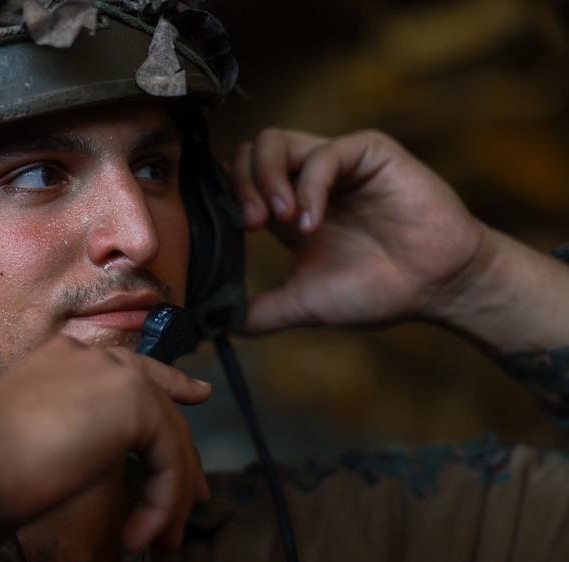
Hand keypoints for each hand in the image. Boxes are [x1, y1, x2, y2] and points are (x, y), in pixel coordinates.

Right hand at [0, 336, 210, 553]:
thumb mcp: (29, 442)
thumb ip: (68, 439)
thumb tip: (89, 466)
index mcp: (62, 358)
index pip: (130, 368)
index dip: (169, 383)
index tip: (196, 395)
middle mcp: (92, 357)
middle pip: (160, 403)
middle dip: (183, 456)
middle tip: (196, 499)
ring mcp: (115, 374)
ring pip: (169, 438)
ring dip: (169, 497)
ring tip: (160, 542)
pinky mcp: (135, 404)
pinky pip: (168, 462)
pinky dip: (159, 505)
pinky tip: (135, 537)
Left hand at [232, 128, 489, 332]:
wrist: (436, 288)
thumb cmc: (377, 292)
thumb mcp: (304, 304)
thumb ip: (262, 312)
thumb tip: (221, 325)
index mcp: (288, 211)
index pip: (238, 181)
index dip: (227, 200)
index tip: (236, 236)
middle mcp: (307, 181)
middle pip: (250, 152)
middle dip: (241, 185)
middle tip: (253, 225)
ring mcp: (336, 164)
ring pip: (276, 141)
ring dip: (266, 179)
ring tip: (278, 220)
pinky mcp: (369, 153)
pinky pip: (324, 153)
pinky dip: (309, 186)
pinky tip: (311, 222)